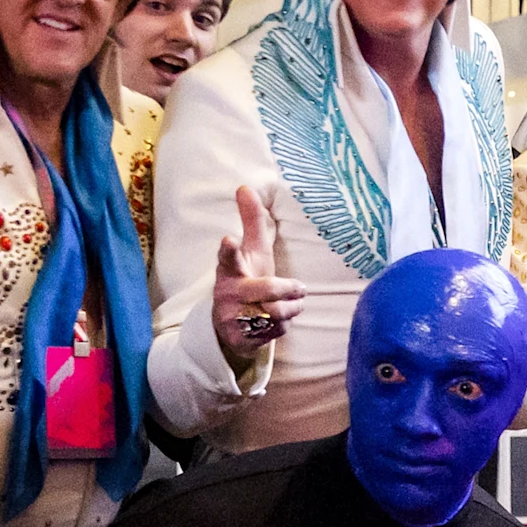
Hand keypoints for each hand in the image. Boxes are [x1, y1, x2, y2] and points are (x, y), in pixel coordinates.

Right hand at [209, 186, 307, 356]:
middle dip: (288, 288)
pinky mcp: (240, 339)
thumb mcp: (252, 251)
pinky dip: (283, 326)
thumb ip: (251, 221)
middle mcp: (226, 292)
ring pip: (276, 313)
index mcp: (229, 268)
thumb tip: (244, 186)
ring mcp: (231, 317)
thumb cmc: (247, 277)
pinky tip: (275, 322)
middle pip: (266, 288)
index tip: (228, 239)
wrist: (231, 324)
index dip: (229, 249)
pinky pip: (276, 332)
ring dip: (291, 308)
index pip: (227, 257)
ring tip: (290, 305)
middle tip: (300, 288)